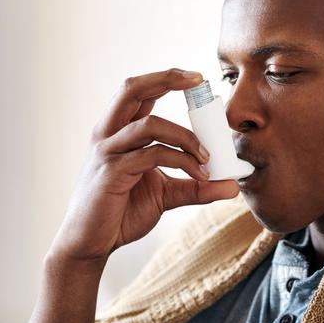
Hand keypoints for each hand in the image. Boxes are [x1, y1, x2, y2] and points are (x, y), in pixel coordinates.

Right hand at [48, 68, 239, 266]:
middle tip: (199, 81)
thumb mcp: (165, 195)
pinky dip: (181, 160)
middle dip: (167, 78)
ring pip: (149, 123)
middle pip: (132, 89)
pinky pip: (151, 154)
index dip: (166, 78)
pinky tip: (199, 175)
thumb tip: (232, 185)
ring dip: (186, 137)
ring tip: (209, 158)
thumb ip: (195, 186)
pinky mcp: (111, 172)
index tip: (198, 78)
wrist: (91, 244)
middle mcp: (108, 134)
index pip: (140, 92)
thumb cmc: (121, 214)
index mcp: (118, 132)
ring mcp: (107, 151)